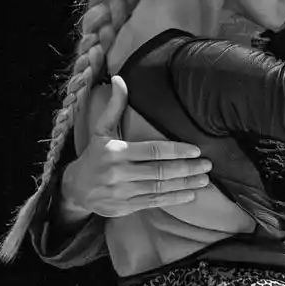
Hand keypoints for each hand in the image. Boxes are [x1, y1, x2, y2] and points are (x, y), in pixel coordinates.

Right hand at [60, 77, 211, 219]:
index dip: (176, 150)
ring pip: (159, 188)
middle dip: (186, 169)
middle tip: (208, 165)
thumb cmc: (93, 155)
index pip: (152, 150)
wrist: (76, 188)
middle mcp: (120, 173)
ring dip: (184, 184)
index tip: (196, 150)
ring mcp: (123, 192)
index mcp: (116, 151)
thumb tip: (119, 79)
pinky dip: (173, 199)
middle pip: (160, 171)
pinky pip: (154, 202)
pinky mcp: (126, 206)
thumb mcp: (101, 129)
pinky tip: (189, 194)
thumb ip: (114, 106)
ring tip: (204, 180)